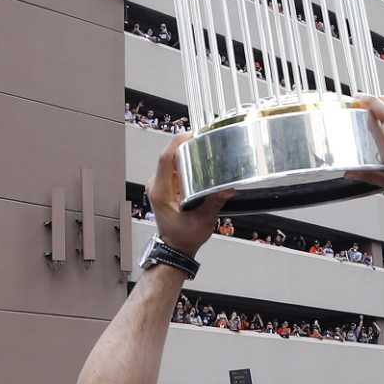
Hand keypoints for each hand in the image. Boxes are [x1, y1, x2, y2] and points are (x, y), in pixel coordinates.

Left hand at [147, 132, 226, 255]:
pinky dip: (185, 162)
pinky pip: (173, 168)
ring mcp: (159, 185)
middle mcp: (156, 186)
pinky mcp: (164, 186)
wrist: (175, 248)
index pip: (165, 159)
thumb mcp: (202, 222)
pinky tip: (198, 162)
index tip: (191, 135)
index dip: (178, 143)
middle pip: (169, 156)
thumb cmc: (184, 238)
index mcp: (161, 192)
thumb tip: (226, 188)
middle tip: (203, 141)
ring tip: (203, 149)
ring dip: (186, 153)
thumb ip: (214, 203)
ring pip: (170, 161)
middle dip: (185, 146)